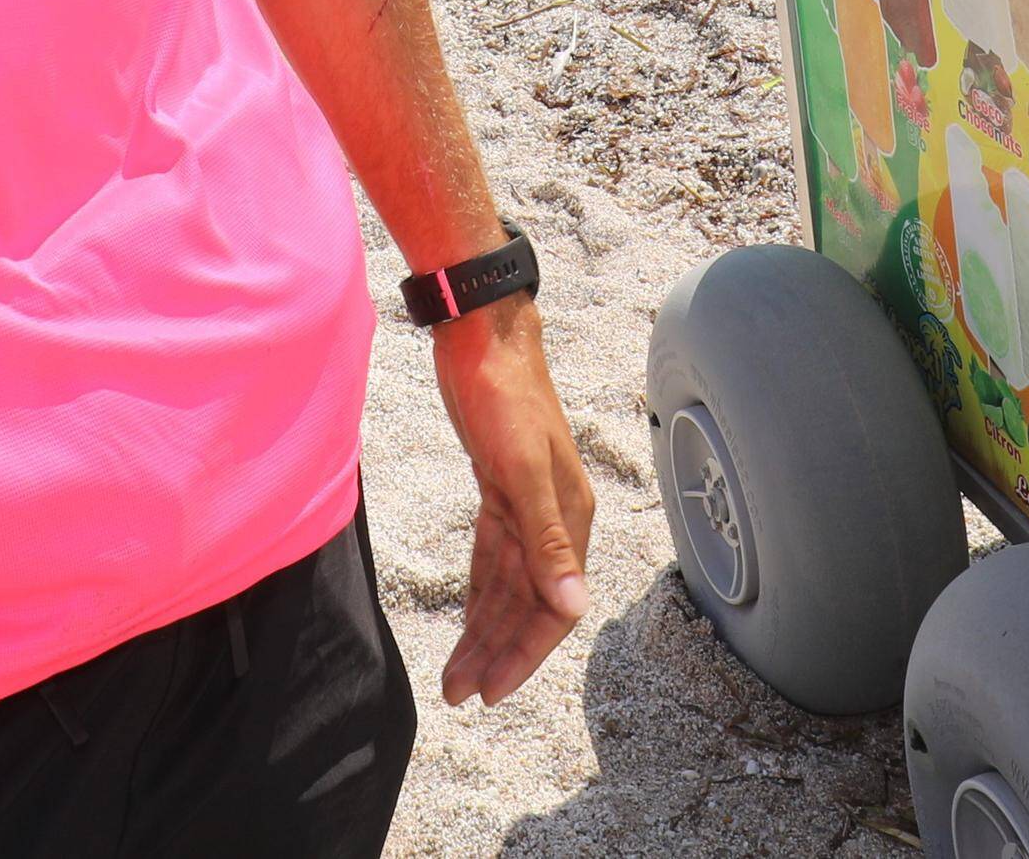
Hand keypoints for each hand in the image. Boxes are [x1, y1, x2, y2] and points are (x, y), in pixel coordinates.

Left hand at [428, 298, 594, 706]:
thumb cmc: (506, 394)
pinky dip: (478, 591)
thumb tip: (574, 607)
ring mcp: (527, 506)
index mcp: (572, 517)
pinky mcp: (499, 491)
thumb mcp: (524, 468)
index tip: (490, 690)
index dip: (524, 651)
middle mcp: (556, 519)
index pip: (553, 605)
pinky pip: (491, 557)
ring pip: (506, 585)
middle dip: (496, 651)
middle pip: (529, 603)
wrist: (482, 334)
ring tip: (453, 674)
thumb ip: (549, 541)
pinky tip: (465, 619)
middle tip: (460, 693)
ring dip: (483, 629)